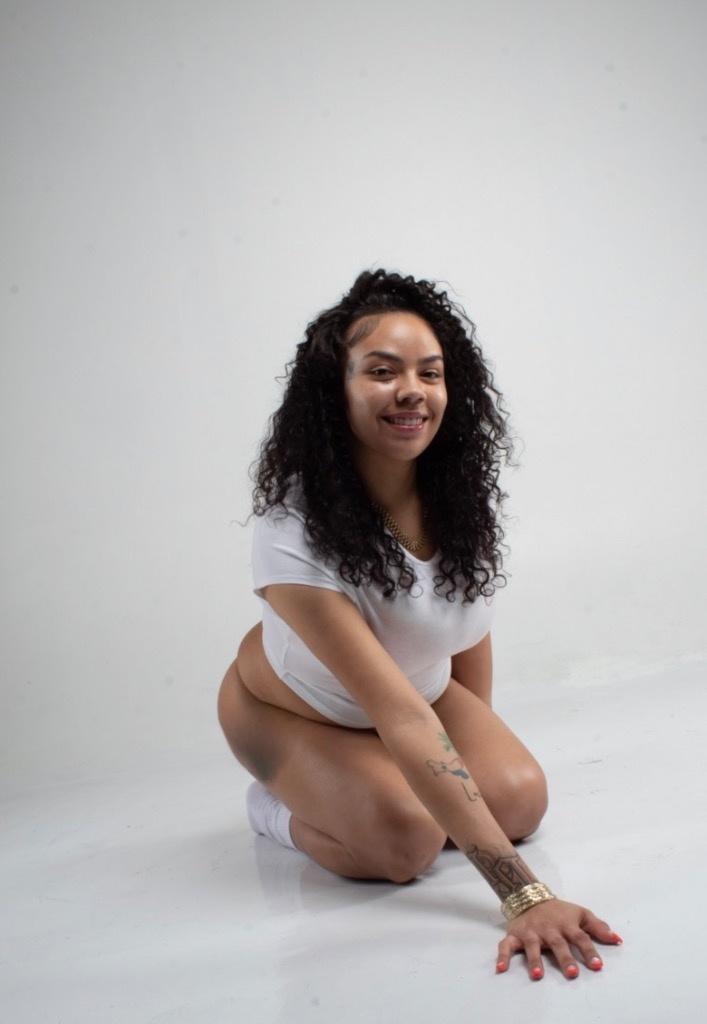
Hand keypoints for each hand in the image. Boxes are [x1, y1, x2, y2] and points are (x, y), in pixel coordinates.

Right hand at [495, 898, 622, 980]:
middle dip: (565, 958)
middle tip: (572, 974)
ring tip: (538, 975)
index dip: (589, 951)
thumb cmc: (559, 911)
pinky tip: (501, 968)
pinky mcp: (514, 935)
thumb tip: (618, 940)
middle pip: (558, 944)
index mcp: (566, 924)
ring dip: (534, 960)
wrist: (529, 895)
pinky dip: (502, 956)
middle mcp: (549, 928)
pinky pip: (506, 945)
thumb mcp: (580, 913)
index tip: (597, 966)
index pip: (580, 938)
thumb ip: (598, 927)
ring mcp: (530, 932)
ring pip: (532, 946)